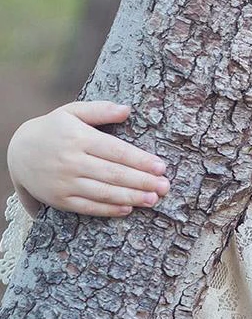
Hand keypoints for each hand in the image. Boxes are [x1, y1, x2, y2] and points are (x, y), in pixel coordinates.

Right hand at [7, 101, 169, 217]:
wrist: (18, 153)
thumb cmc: (53, 130)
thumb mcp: (71, 112)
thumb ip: (100, 110)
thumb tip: (128, 109)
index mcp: (78, 137)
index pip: (115, 151)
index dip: (140, 160)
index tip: (161, 167)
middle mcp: (71, 161)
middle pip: (114, 174)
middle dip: (142, 181)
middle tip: (165, 187)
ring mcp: (65, 182)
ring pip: (103, 192)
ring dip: (131, 197)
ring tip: (153, 199)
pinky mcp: (60, 200)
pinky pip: (88, 207)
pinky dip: (109, 209)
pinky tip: (127, 209)